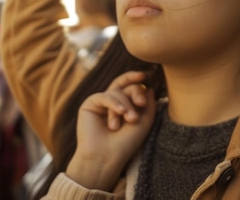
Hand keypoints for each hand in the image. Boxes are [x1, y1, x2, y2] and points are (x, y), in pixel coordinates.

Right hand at [66, 71, 155, 190]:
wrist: (107, 157)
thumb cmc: (126, 143)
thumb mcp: (144, 122)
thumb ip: (149, 104)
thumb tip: (150, 87)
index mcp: (126, 106)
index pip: (132, 87)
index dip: (139, 85)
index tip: (144, 83)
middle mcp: (113, 103)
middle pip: (126, 86)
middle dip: (135, 94)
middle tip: (140, 106)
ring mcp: (101, 103)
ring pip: (117, 91)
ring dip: (126, 105)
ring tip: (130, 120)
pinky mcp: (89, 105)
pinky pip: (105, 96)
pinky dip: (115, 103)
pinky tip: (121, 113)